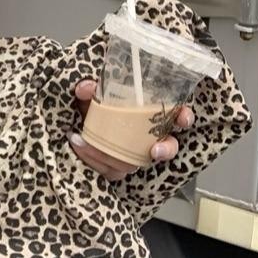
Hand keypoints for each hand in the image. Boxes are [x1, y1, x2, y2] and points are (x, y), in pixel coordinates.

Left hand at [68, 78, 194, 181]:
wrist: (72, 128)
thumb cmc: (89, 108)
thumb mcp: (88, 94)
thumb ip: (88, 88)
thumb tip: (87, 87)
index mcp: (146, 113)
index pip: (175, 115)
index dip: (184, 117)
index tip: (183, 117)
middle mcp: (145, 135)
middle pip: (169, 146)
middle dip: (167, 148)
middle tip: (156, 149)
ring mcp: (133, 154)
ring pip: (138, 162)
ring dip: (119, 156)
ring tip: (99, 146)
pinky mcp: (116, 168)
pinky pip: (113, 170)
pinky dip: (95, 159)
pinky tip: (80, 146)